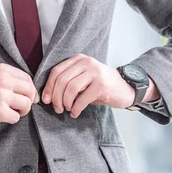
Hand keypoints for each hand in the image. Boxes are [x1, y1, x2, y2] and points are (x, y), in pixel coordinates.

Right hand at [0, 63, 38, 130]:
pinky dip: (11, 120)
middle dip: (29, 101)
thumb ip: (7, 80)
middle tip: (21, 108)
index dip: (30, 90)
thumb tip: (30, 91)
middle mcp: (4, 80)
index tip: (27, 97)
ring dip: (22, 111)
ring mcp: (2, 95)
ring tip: (12, 112)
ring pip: (26, 104)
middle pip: (30, 91)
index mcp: (2, 70)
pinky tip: (2, 118)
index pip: (27, 78)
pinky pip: (16, 117)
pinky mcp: (0, 111)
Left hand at [41, 54, 157, 117]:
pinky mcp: (102, 84)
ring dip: (65, 103)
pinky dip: (76, 108)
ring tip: (67, 110)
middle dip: (56, 97)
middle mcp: (86, 62)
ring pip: (71, 88)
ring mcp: (95, 72)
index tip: (45, 100)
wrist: (126, 88)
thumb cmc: (100, 87)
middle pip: (62, 80)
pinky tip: (75, 113)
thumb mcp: (82, 79)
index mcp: (78, 59)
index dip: (48, 87)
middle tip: (57, 109)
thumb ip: (68, 82)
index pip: (56, 71)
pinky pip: (82, 98)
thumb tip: (48, 96)